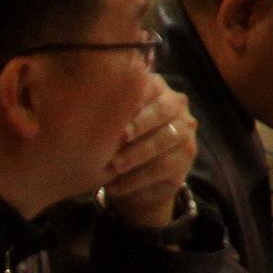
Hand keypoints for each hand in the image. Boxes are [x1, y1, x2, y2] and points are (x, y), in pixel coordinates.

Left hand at [98, 79, 197, 226]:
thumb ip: (109, 111)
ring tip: (111, 167)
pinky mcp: (187, 156)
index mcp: (156, 88)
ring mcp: (186, 130)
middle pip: (163, 110)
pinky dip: (136, 178)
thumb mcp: (111, 122)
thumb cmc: (116, 141)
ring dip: (135, 155)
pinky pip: (164, 166)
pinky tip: (115, 186)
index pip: (149, 86)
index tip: (112, 113)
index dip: (132, 99)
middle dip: (139, 124)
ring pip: (164, 139)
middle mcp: (177, 105)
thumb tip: (85, 105)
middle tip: (118, 138)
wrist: (134, 177)